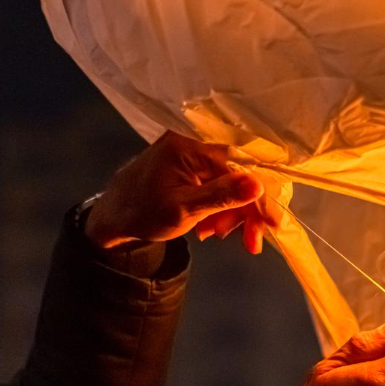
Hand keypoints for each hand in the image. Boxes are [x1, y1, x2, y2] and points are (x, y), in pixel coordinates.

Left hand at [84, 131, 273, 252]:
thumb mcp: (183, 210)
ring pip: (229, 183)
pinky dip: (218, 208)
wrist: (112, 218)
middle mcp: (192, 143)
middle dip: (245, 210)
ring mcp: (191, 155)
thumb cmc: (142, 214)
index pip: (238, 167)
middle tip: (250, 242)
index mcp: (188, 146)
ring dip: (231, 213)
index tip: (272, 223)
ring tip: (215, 235)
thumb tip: (257, 184)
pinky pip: (217, 185)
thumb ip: (220, 196)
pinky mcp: (190, 167)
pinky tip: (209, 228)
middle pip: (237, 174)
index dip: (258, 197)